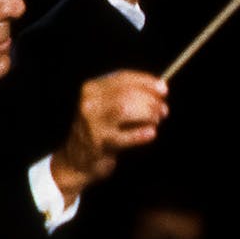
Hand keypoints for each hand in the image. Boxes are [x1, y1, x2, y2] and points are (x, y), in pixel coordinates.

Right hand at [51, 70, 168, 202]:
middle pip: (126, 93)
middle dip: (150, 100)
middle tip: (163, 109)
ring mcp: (93, 123)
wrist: (76, 160)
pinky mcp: (99, 143)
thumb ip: (128, 95)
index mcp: (92, 89)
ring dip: (148, 114)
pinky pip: (126, 137)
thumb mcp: (106, 107)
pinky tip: (151, 133)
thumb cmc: (99, 130)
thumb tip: (159, 88)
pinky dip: (141, 134)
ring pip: (125, 110)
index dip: (146, 82)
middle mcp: (90, 103)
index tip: (163, 89)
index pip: (123, 78)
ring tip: (156, 120)